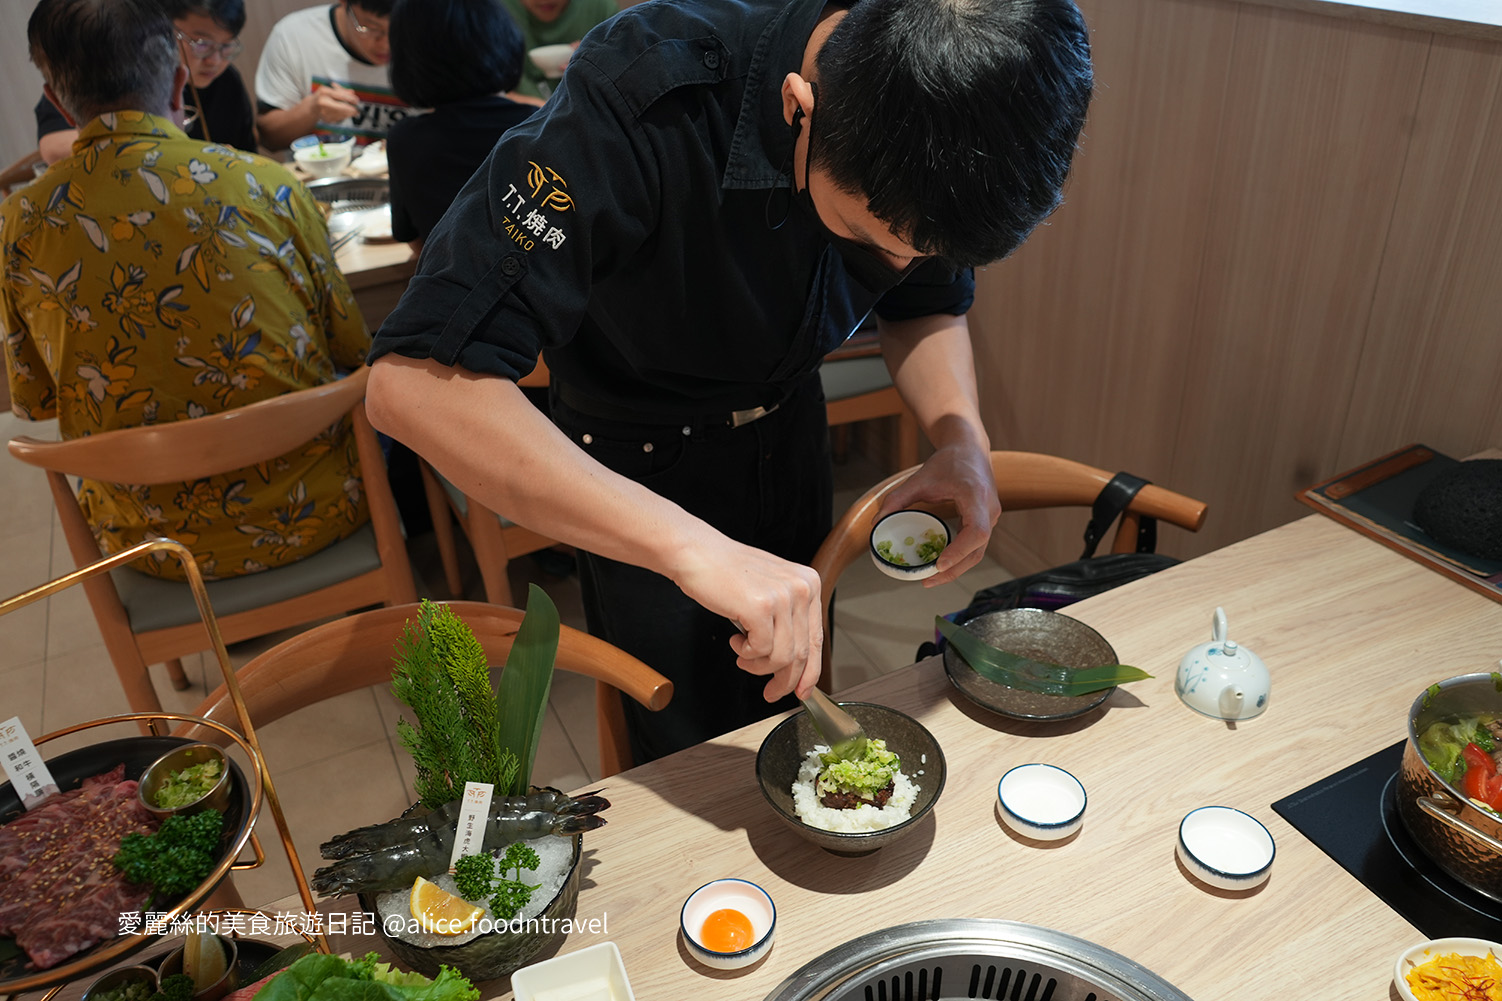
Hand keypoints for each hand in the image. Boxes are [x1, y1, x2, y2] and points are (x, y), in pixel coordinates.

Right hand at [311, 83, 359, 121]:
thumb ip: (342, 91)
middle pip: (342, 107)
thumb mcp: (330, 89)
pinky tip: (345, 114)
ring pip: (342, 114)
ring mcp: (324, 112)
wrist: (312, 107)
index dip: (350, 99)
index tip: (356, 100)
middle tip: (357, 109)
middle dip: (351, 109)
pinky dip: (344, 116)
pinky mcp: (326, 119)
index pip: (340, 96)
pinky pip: (339, 119)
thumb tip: (352, 92)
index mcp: (324, 92)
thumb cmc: (322, 96)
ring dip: (349, 113)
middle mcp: (323, 102)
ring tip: (353, 112)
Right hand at [672, 540, 823, 701]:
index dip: (810, 672)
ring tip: (744, 656)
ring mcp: (782, 597)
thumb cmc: (726, 572)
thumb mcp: (770, 590)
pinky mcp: (760, 607)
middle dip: (784, 680)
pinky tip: (736, 641)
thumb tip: (795, 663)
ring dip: (759, 666)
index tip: (801, 690)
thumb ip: (787, 620)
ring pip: (782, 657)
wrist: (696, 553)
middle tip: (770, 692)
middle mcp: (802, 588)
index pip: (816, 639)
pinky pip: (761, 650)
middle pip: (801, 653)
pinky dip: (746, 654)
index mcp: (809, 583)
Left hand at [877, 443, 998, 586]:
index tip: (940, 564)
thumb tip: (876, 523)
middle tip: (928, 581)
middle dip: (954, 569)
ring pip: (978, 551)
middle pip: (978, 549)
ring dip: (957, 568)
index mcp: (976, 496)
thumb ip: (897, 499)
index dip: (960, 551)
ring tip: (931, 579)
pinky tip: (940, 565)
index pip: (976, 531)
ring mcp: (991, 516)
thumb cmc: (947, 461)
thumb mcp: (919, 478)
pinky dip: (960, 557)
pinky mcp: (987, 520)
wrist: (969, 447)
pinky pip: (976, 545)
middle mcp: (989, 509)